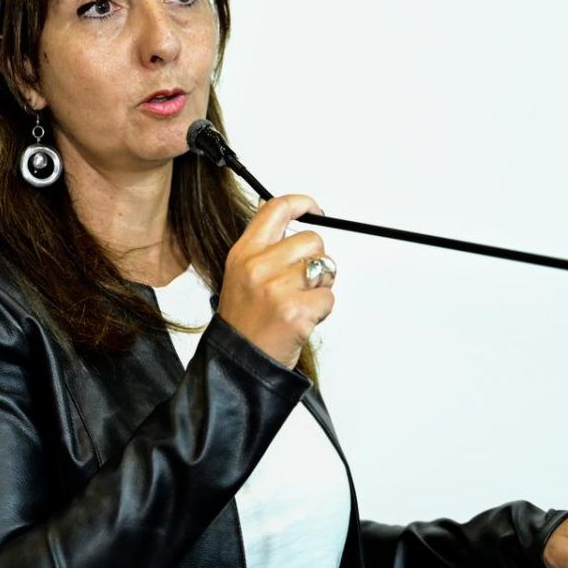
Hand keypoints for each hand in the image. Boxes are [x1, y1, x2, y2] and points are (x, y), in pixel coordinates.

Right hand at [217, 194, 332, 369]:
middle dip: (316, 261)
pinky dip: (321, 310)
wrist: (239, 364)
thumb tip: (283, 217)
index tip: (315, 210)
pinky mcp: (295, 311)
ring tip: (298, 302)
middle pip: (312, 241)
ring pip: (324, 267)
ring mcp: (276, 289)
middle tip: (300, 284)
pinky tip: (301, 319)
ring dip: (320, 286)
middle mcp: (257, 267)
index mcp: (243, 253)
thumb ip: (263, 246)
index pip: (276, 209)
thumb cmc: (244, 322)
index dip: (302, 203)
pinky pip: (328, 297)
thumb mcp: (241, 274)